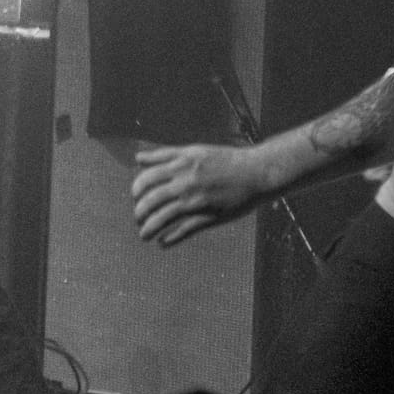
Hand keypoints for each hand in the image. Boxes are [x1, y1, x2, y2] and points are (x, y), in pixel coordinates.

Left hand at [131, 142, 271, 245]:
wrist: (257, 172)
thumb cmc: (225, 160)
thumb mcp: (193, 151)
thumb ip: (164, 154)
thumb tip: (138, 158)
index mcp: (180, 165)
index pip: (146, 179)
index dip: (136, 190)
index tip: (136, 198)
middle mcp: (185, 183)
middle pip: (150, 201)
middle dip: (139, 213)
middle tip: (137, 219)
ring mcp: (196, 201)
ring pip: (163, 218)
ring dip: (149, 229)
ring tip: (144, 235)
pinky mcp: (209, 217)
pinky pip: (183, 231)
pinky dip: (170, 239)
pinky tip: (162, 243)